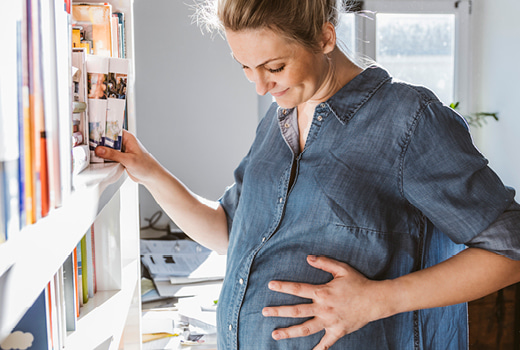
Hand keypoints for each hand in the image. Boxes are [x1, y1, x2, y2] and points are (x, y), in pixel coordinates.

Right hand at [94, 130, 159, 184]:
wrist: (150, 176)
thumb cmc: (146, 166)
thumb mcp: (129, 159)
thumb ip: (114, 155)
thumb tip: (100, 150)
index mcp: (128, 137)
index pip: (112, 130)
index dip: (101, 130)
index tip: (91, 133)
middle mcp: (124, 142)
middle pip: (107, 139)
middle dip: (98, 142)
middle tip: (88, 145)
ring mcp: (121, 150)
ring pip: (107, 148)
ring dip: (101, 151)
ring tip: (90, 153)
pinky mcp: (119, 158)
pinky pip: (109, 156)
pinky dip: (104, 158)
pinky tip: (97, 160)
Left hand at [262, 255, 388, 349]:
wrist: (376, 300)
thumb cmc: (358, 283)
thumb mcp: (341, 269)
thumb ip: (324, 263)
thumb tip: (308, 258)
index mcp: (323, 292)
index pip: (298, 289)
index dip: (283, 286)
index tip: (270, 285)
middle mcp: (323, 308)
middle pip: (296, 311)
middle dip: (278, 311)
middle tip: (264, 312)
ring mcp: (330, 322)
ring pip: (305, 329)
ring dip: (289, 332)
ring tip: (275, 334)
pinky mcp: (337, 331)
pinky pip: (326, 343)